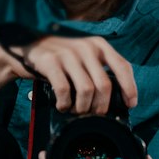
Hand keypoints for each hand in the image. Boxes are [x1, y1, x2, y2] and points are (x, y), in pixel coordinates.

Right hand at [8, 34, 136, 115]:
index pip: (123, 66)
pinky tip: (62, 106)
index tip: (130, 104)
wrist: (27, 48)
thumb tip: (119, 98)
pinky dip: (65, 104)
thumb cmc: (61, 58)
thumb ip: (99, 70)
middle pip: (105, 85)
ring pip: (86, 90)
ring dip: (83, 108)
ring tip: (76, 110)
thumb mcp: (84, 56)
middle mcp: (86, 47)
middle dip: (102, 106)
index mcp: (99, 45)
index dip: (130, 88)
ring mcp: (68, 54)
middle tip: (94, 114)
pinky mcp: (51, 62)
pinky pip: (64, 90)